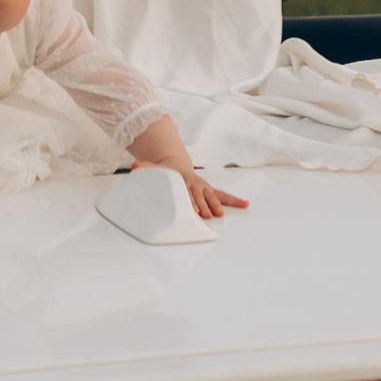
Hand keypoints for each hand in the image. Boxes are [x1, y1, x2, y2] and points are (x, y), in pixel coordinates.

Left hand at [129, 115, 248, 218]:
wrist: (176, 166)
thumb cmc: (166, 172)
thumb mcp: (155, 169)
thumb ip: (146, 168)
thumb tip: (135, 166)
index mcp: (182, 180)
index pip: (186, 193)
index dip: (189, 201)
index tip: (193, 209)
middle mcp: (195, 184)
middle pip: (199, 196)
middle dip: (203, 205)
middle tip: (206, 215)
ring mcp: (203, 187)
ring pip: (211, 196)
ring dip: (215, 205)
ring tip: (220, 214)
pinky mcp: (209, 190)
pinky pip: (223, 196)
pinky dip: (234, 200)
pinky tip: (245, 204)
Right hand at [181, 166, 247, 219]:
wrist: (175, 165)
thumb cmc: (191, 184)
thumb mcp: (201, 191)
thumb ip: (209, 202)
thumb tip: (220, 214)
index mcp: (208, 189)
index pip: (223, 196)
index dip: (235, 201)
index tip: (246, 204)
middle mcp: (200, 186)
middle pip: (209, 196)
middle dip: (214, 205)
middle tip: (220, 213)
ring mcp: (189, 184)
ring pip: (195, 196)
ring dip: (201, 205)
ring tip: (204, 214)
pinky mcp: (178, 184)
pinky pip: (181, 193)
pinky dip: (185, 200)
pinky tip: (185, 207)